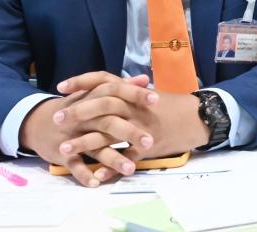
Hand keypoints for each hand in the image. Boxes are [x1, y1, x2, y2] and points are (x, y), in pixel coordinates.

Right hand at [20, 72, 157, 186]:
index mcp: (93, 99)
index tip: (156, 100)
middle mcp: (84, 116)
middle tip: (150, 142)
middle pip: (108, 122)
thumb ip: (121, 86)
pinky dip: (84, 174)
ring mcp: (72, 135)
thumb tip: (144, 78)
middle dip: (129, 132)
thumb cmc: (75, 107)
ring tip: (131, 169)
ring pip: (94, 147)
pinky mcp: (62, 153)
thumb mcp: (94, 94)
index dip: (135, 95)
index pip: (116, 93)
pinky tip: (97, 183)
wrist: (38, 121)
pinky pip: (74, 165)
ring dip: (112, 158)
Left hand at [54, 72, 208, 183]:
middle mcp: (136, 106)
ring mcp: (142, 126)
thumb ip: (127, 90)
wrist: (199, 117)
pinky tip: (95, 175)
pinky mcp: (149, 146)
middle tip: (57, 119)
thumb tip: (106, 85)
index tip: (61, 87)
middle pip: (103, 105)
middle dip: (78, 112)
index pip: (104, 80)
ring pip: (110, 134)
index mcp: (134, 91)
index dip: (82, 81)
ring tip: (64, 150)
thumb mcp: (149, 93)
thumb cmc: (173, 105)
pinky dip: (111, 167)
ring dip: (85, 143)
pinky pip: (127, 157)